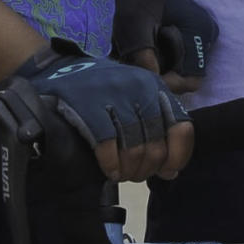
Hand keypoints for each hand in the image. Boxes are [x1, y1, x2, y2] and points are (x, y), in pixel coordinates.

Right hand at [20, 42, 194, 182]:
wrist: (61, 67)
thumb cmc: (103, 90)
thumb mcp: (136, 99)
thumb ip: (157, 129)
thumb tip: (171, 171)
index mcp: (157, 88)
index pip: (182, 128)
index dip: (177, 157)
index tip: (165, 172)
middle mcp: (141, 89)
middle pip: (156, 146)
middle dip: (145, 169)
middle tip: (133, 176)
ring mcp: (115, 95)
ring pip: (134, 149)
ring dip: (128, 171)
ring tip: (120, 175)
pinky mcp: (88, 103)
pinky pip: (107, 144)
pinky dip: (110, 164)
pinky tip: (108, 170)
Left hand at [112, 0, 218, 94]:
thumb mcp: (135, 30)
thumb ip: (144, 61)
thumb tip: (149, 86)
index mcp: (198, 32)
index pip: (191, 79)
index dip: (168, 85)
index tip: (146, 81)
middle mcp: (204, 34)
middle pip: (186, 74)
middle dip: (163, 78)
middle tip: (140, 72)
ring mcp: (198, 31)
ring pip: (182, 66)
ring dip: (162, 69)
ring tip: (139, 60)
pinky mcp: (189, 29)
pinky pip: (179, 55)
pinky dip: (163, 58)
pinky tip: (145, 51)